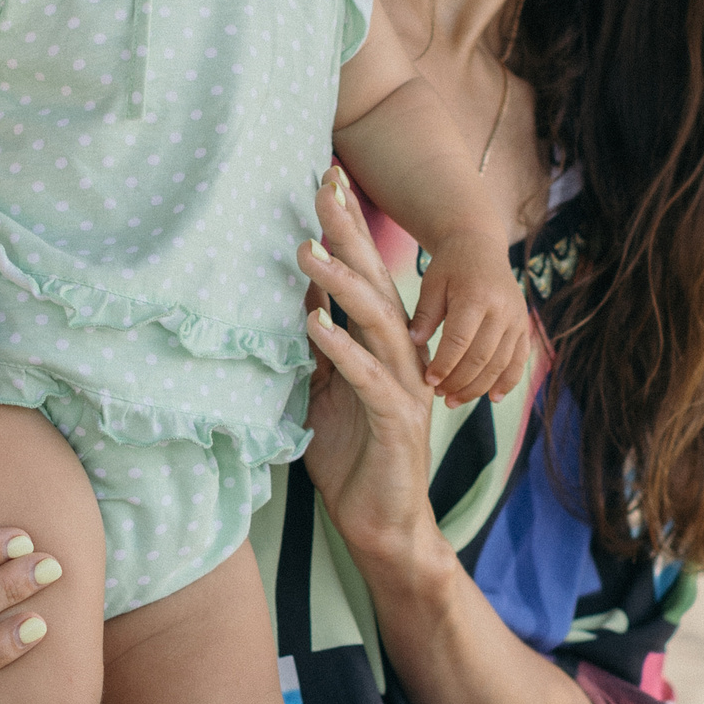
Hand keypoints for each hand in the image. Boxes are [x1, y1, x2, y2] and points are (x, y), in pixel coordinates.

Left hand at [296, 174, 442, 572]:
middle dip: (349, 233)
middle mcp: (401, 355)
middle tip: (324, 185)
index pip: (364, 273)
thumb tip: (299, 298)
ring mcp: (404, 385)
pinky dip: (342, 350)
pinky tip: (315, 326)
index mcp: (383, 344)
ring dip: (340, 284)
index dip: (347, 228)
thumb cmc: (354, 456)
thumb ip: (319, 346)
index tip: (325, 180)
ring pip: (376, 321)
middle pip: (375, 281)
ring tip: (307, 251)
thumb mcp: (325, 390)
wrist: (382, 523)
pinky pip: (368, 378)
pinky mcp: (398, 420)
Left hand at [409, 230, 529, 405]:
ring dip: (479, 387)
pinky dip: (508, 381)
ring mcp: (517, 319)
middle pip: (482, 357)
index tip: (429, 381)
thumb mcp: (432, 283)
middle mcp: (502, 309)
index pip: (459, 340)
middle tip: (440, 396)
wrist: (481, 245)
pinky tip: (493, 398)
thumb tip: (413, 344)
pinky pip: (519, 360)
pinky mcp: (524, 326)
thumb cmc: (450, 265)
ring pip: (500, 364)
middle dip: (459, 382)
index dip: (444, 365)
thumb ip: (424, 314)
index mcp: (476, 296)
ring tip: (455, 400)